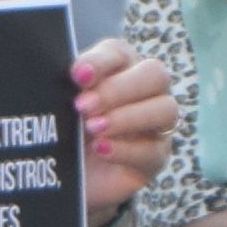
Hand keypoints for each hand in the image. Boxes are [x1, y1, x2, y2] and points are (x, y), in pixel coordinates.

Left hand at [70, 35, 178, 219]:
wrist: (66, 174)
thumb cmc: (66, 128)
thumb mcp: (61, 105)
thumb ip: (68, 87)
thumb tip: (74, 76)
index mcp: (120, 66)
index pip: (119, 53)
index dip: (100, 62)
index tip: (77, 75)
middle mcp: (146, 89)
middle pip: (155, 75)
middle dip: (118, 90)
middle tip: (83, 106)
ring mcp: (157, 124)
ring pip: (165, 110)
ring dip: (127, 117)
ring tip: (94, 128)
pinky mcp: (156, 156)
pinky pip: (154, 150)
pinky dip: (126, 149)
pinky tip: (101, 149)